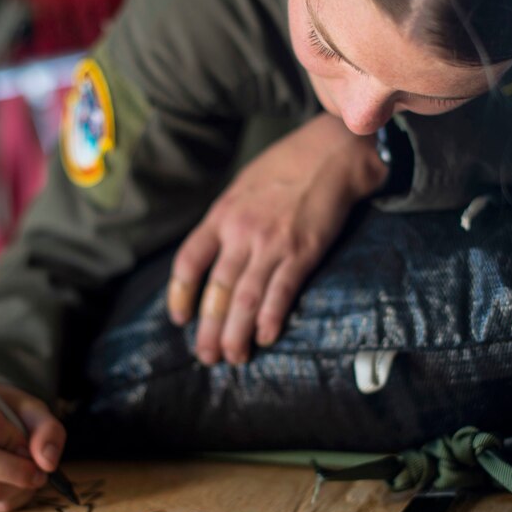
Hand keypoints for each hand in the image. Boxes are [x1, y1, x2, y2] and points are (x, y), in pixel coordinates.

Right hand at [0, 382, 66, 511]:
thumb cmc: (7, 411)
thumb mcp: (31, 408)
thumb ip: (46, 428)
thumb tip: (47, 462)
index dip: (14, 437)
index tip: (26, 441)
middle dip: (18, 469)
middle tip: (38, 469)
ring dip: (18, 487)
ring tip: (29, 474)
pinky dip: (12, 499)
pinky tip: (18, 485)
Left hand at [167, 112, 386, 364]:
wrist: (331, 154)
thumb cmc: (287, 167)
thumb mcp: (242, 186)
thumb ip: (227, 221)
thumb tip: (214, 252)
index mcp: (221, 215)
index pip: (189, 262)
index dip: (181, 295)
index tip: (180, 319)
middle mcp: (241, 232)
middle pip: (217, 290)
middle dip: (209, 329)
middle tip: (207, 356)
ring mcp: (272, 244)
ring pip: (246, 299)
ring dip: (237, 333)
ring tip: (233, 357)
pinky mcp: (303, 252)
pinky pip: (281, 292)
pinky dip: (271, 318)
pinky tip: (265, 338)